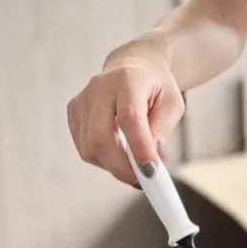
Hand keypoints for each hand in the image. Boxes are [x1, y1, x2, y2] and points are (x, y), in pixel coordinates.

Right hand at [67, 47, 185, 187]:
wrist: (134, 67)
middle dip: (121, 167)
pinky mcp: (73, 112)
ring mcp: (82, 100)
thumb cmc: (155, 86)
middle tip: (141, 180)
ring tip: (133, 163)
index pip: (129, 118)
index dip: (139, 148)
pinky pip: (84, 147)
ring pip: (89, 147)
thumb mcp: (172, 103)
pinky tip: (118, 152)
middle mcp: (99, 88)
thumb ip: (162, 129)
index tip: (150, 171)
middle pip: (100, 137)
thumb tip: (151, 159)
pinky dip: (102, 158)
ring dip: (113, 165)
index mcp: (128, 80)